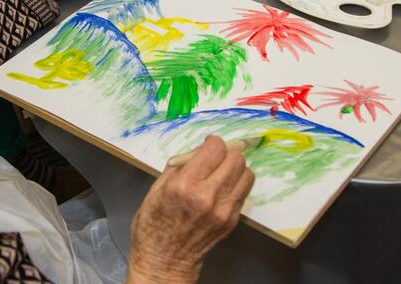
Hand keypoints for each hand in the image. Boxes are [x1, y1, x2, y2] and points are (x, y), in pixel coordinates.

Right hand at [126, 136, 253, 283]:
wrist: (164, 259)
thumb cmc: (154, 221)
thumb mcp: (158, 186)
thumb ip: (181, 164)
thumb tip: (203, 148)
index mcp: (184, 184)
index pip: (215, 149)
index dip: (213, 142)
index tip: (207, 146)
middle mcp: (207, 196)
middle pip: (236, 159)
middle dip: (226, 152)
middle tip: (215, 158)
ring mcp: (223, 210)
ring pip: (246, 173)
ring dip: (235, 168)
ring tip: (221, 173)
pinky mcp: (232, 221)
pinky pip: (244, 191)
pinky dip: (235, 184)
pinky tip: (222, 188)